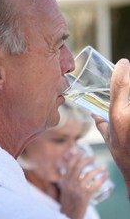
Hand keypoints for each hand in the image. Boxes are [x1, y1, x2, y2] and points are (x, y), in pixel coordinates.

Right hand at [58, 151, 107, 218]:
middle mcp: (70, 184)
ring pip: (88, 175)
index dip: (76, 157)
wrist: (69, 217)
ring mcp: (77, 190)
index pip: (70, 165)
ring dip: (97, 169)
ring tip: (103, 168)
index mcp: (65, 181)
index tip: (82, 152)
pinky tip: (106, 176)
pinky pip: (95, 185)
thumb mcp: (66, 189)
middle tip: (94, 157)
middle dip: (87, 160)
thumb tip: (77, 171)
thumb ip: (69, 180)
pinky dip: (102, 179)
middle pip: (79, 167)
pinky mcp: (84, 196)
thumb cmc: (69, 202)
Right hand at [93, 59, 129, 196]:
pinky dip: (128, 107)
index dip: (121, 71)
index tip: (123, 63)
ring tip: (125, 121)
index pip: (119, 86)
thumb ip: (100, 123)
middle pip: (128, 90)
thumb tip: (93, 114)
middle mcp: (129, 114)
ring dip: (127, 99)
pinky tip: (127, 122)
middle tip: (125, 75)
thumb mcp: (108, 138)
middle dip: (126, 82)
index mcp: (118, 115)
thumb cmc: (123, 155)